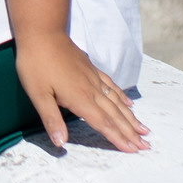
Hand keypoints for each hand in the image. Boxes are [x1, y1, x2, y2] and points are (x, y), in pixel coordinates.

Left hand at [13, 30, 148, 152]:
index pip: (103, 123)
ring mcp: (94, 78)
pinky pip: (112, 86)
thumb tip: (61, 143)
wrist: (43, 32)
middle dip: (130, 132)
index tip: (133, 150)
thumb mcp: (38, 94)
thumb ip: (51, 119)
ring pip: (117, 101)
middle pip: (115, 115)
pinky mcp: (92, 69)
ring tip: (144, 130)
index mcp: (80, 98)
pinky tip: (129, 104)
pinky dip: (122, 97)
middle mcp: (92, 90)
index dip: (118, 138)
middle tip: (146, 146)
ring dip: (131, 117)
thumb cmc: (36, 64)